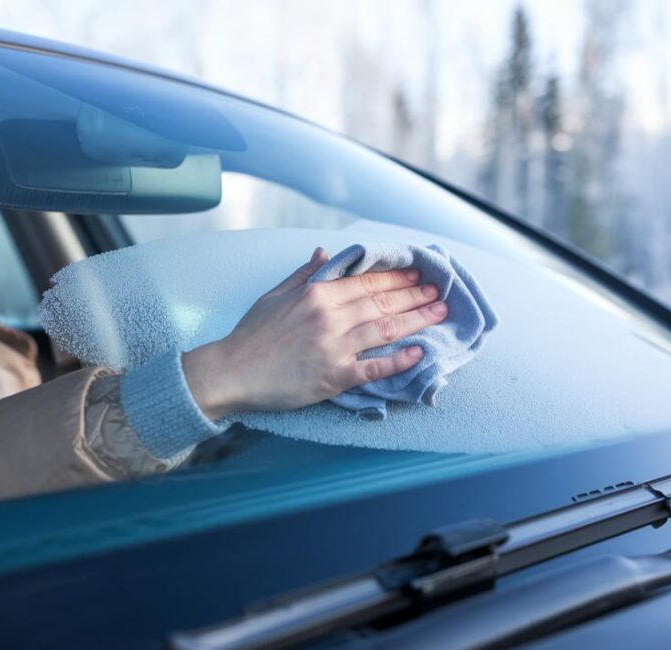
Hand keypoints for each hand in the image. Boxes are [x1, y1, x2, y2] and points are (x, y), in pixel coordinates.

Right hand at [182, 247, 447, 419]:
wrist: (231, 372)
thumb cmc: (251, 335)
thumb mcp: (274, 295)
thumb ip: (304, 273)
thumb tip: (326, 252)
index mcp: (316, 293)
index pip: (366, 281)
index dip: (396, 277)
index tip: (418, 273)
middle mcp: (329, 317)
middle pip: (382, 302)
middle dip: (414, 295)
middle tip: (439, 291)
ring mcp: (334, 347)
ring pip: (385, 329)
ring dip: (416, 320)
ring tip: (439, 313)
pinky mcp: (334, 377)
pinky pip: (374, 367)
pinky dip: (399, 360)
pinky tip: (420, 353)